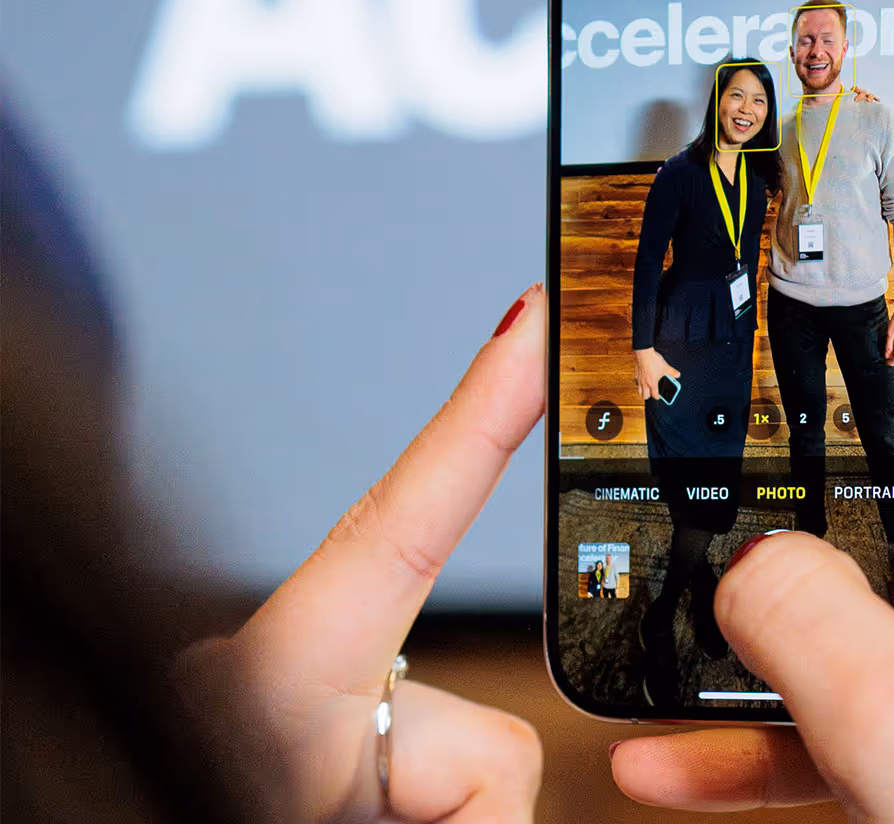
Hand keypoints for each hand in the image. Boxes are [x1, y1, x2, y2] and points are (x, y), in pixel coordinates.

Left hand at [177, 285, 548, 823]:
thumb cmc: (163, 796)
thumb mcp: (267, 787)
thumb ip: (429, 787)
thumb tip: (494, 795)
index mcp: (270, 680)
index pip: (398, 523)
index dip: (476, 415)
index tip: (531, 319)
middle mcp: (322, 705)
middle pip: (486, 734)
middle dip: (461, 807)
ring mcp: (357, 753)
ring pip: (491, 785)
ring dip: (450, 821)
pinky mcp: (391, 783)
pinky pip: (476, 799)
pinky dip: (451, 823)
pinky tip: (390, 822)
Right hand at [635, 346, 681, 400]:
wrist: (644, 353)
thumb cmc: (653, 361)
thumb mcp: (666, 367)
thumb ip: (672, 372)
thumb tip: (677, 375)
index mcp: (653, 384)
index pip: (654, 396)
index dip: (658, 397)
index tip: (659, 396)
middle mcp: (645, 383)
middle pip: (645, 396)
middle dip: (649, 396)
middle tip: (652, 392)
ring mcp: (639, 379)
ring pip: (639, 391)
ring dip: (643, 391)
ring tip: (647, 389)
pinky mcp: (636, 374)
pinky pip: (636, 382)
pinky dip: (638, 383)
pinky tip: (642, 380)